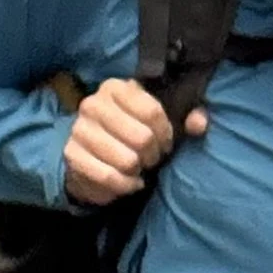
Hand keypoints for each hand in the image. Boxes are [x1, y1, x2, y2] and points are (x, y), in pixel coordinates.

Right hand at [64, 77, 206, 205]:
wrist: (92, 155)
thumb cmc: (131, 133)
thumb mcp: (160, 121)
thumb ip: (185, 118)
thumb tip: (199, 124)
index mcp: (116, 88)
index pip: (153, 111)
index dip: (165, 132)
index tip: (165, 142)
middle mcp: (93, 104)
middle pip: (142, 137)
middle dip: (153, 154)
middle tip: (151, 158)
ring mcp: (79, 130)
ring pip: (127, 159)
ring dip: (138, 170)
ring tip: (137, 167)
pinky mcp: (72, 155)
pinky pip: (109, 177)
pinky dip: (125, 184)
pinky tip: (129, 181)